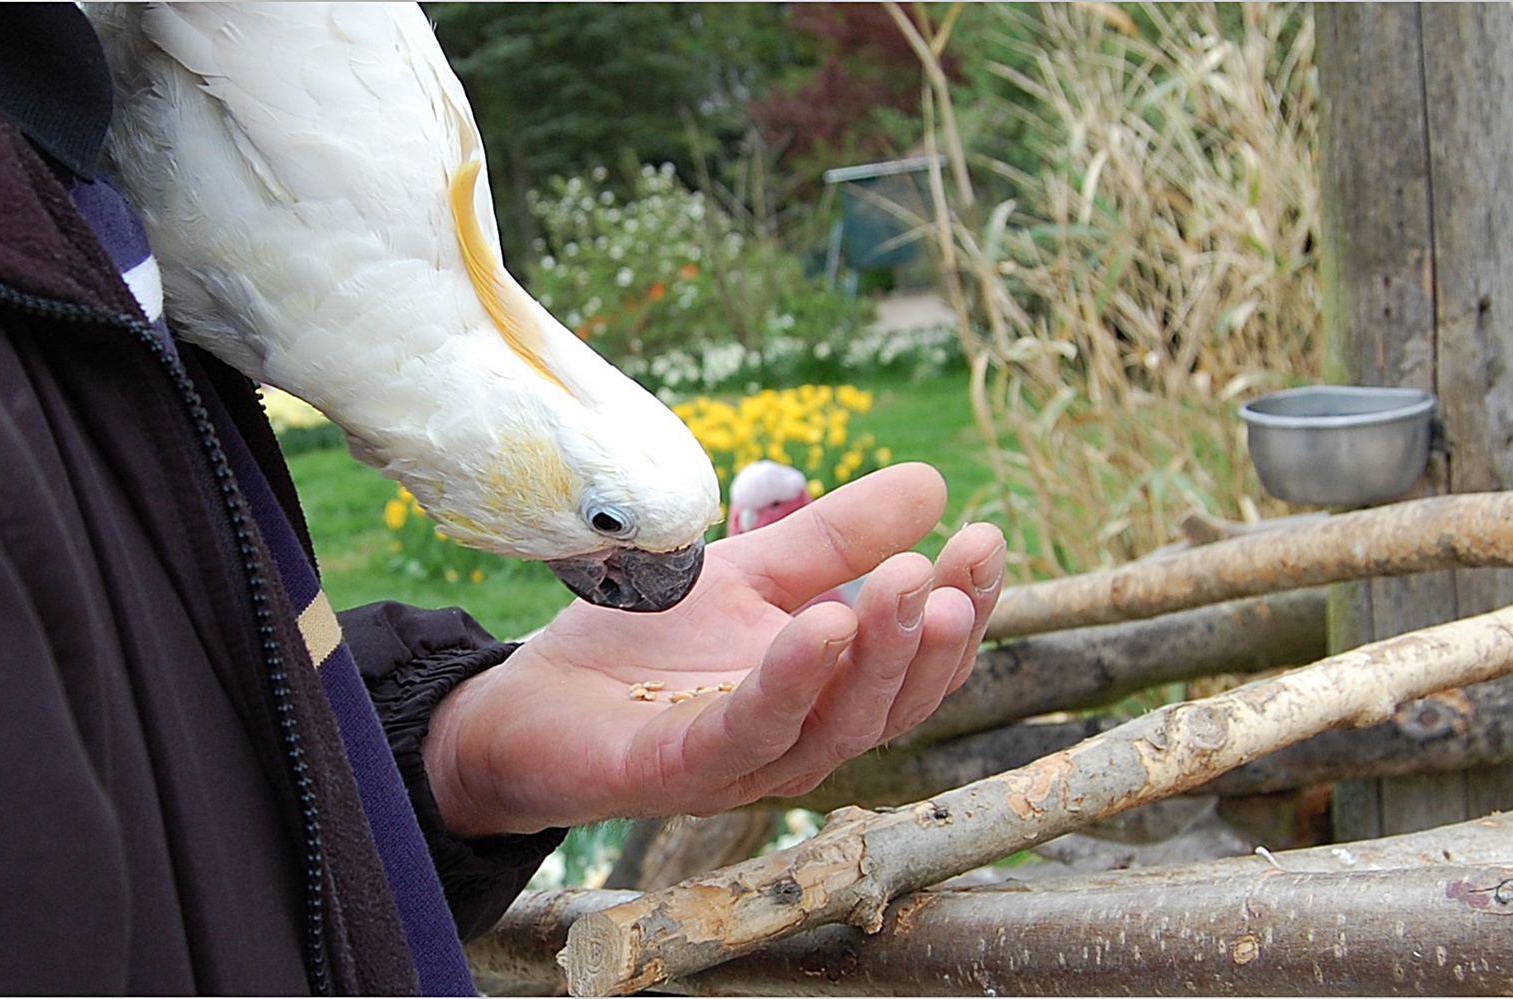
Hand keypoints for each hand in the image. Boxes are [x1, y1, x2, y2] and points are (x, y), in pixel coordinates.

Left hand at [421, 463, 1005, 837]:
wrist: (526, 701)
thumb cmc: (643, 651)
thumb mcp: (753, 577)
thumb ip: (835, 540)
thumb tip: (934, 482)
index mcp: (828, 697)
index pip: (916, 662)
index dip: (962, 606)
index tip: (986, 537)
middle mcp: (801, 740)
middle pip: (890, 702)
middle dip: (931, 635)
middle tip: (952, 566)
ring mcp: (743, 764)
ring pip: (836, 724)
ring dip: (877, 655)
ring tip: (904, 581)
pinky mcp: (677, 771)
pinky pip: (745, 733)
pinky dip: (789, 683)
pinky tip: (818, 627)